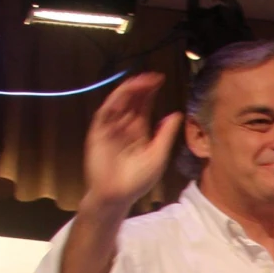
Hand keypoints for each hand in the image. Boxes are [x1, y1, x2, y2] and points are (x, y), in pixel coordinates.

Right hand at [84, 73, 183, 210]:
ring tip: (140, 80)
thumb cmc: (137, 181)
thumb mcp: (158, 156)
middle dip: (141, 87)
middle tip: (152, 76)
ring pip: (118, 104)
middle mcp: (124, 128)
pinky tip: (124, 93)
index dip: (150, 92)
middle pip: (131, 101)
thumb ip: (165, 135)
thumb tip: (176, 115)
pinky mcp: (98, 134)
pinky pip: (105, 114)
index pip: (144, 107)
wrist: (116, 196)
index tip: (160, 79)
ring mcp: (110, 129)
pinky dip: (114, 102)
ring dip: (128, 91)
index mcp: (138, 132)